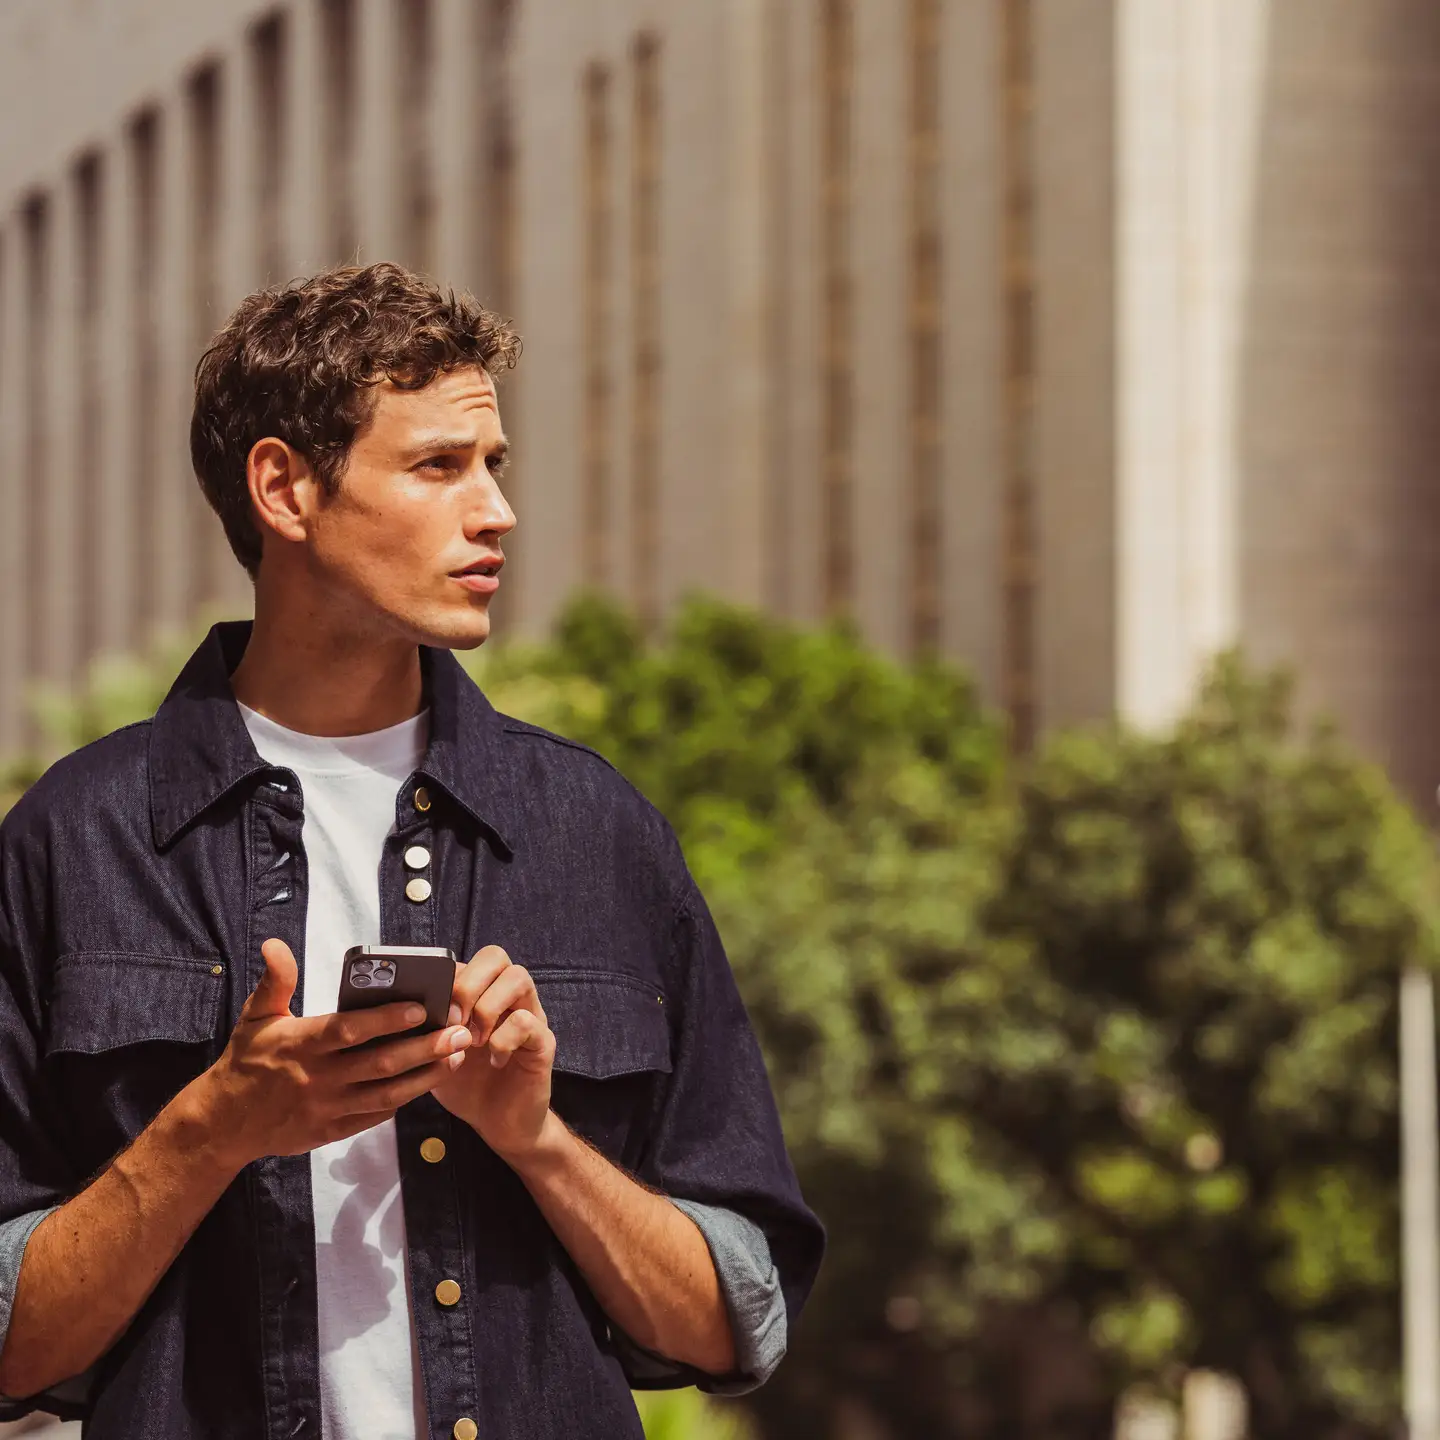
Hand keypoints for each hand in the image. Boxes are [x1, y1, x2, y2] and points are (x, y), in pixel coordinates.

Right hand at [192, 938, 474, 1168]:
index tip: (420, 1008)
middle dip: (425, 1048)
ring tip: (458, 1056)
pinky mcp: (332, 1131)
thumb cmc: (246, 1061)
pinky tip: (429, 1081)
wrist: (222, 1123)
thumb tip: (275, 944)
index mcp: (302, 1044)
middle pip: (380, 1064)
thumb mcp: (256, 1017)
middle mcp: (318, 1078)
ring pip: (386, 1094)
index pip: (350, 1031)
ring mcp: (327, 1108)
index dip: (386, 1020)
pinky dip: (404, 1100)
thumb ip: (275, 981)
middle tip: (461, 1032)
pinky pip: (375, 1116)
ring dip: (426, 1076)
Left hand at [431, 946, 556, 1162]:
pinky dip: (504, 1039)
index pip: (466, 958)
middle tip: (452, 1020)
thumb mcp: (435, 1054)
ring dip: (487, 1007)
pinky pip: (527, 1021)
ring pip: (518, 977)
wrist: (499, 1124)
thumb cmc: (466, 1085)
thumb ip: (424, 1030)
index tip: (428, 1008)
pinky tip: (494, 1060)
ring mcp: (529, 1015)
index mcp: (480, 994)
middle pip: (495, 956)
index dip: (446, 975)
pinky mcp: (543, 1041)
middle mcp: (507, 997)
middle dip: (467, 984)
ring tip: (473, 1040)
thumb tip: (398, 1010)